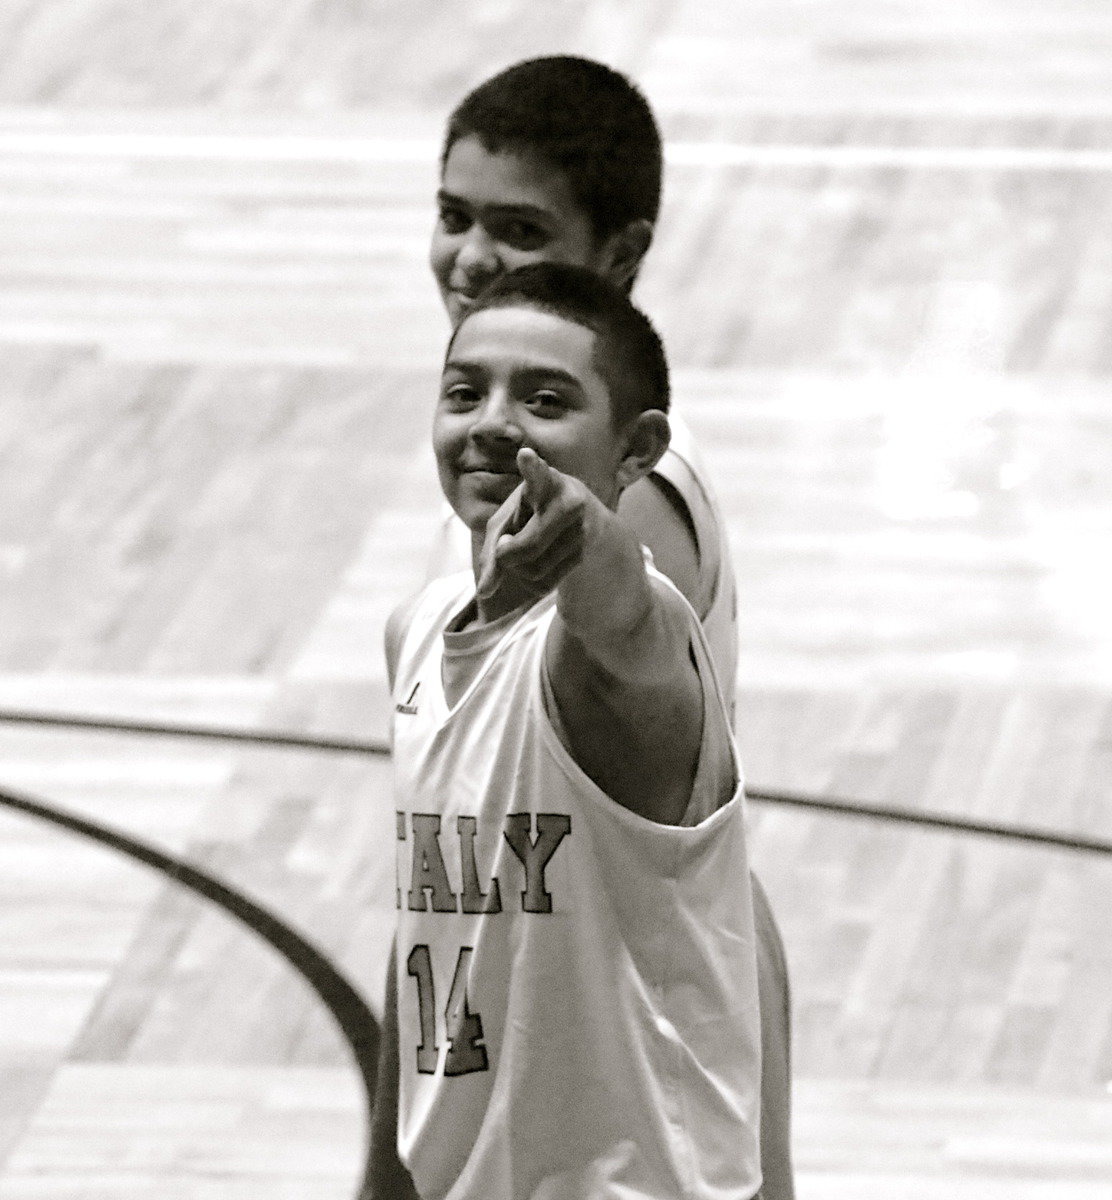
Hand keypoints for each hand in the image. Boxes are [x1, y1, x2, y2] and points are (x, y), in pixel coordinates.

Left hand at [476, 448, 592, 602]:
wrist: (586, 522)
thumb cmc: (534, 512)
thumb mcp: (507, 521)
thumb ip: (491, 551)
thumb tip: (484, 592)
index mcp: (545, 482)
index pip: (539, 475)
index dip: (532, 468)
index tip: (525, 455)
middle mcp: (570, 502)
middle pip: (525, 548)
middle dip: (506, 555)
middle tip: (504, 546)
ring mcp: (582, 530)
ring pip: (533, 570)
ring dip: (518, 569)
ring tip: (526, 548)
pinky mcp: (584, 555)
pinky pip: (543, 585)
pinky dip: (530, 581)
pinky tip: (539, 561)